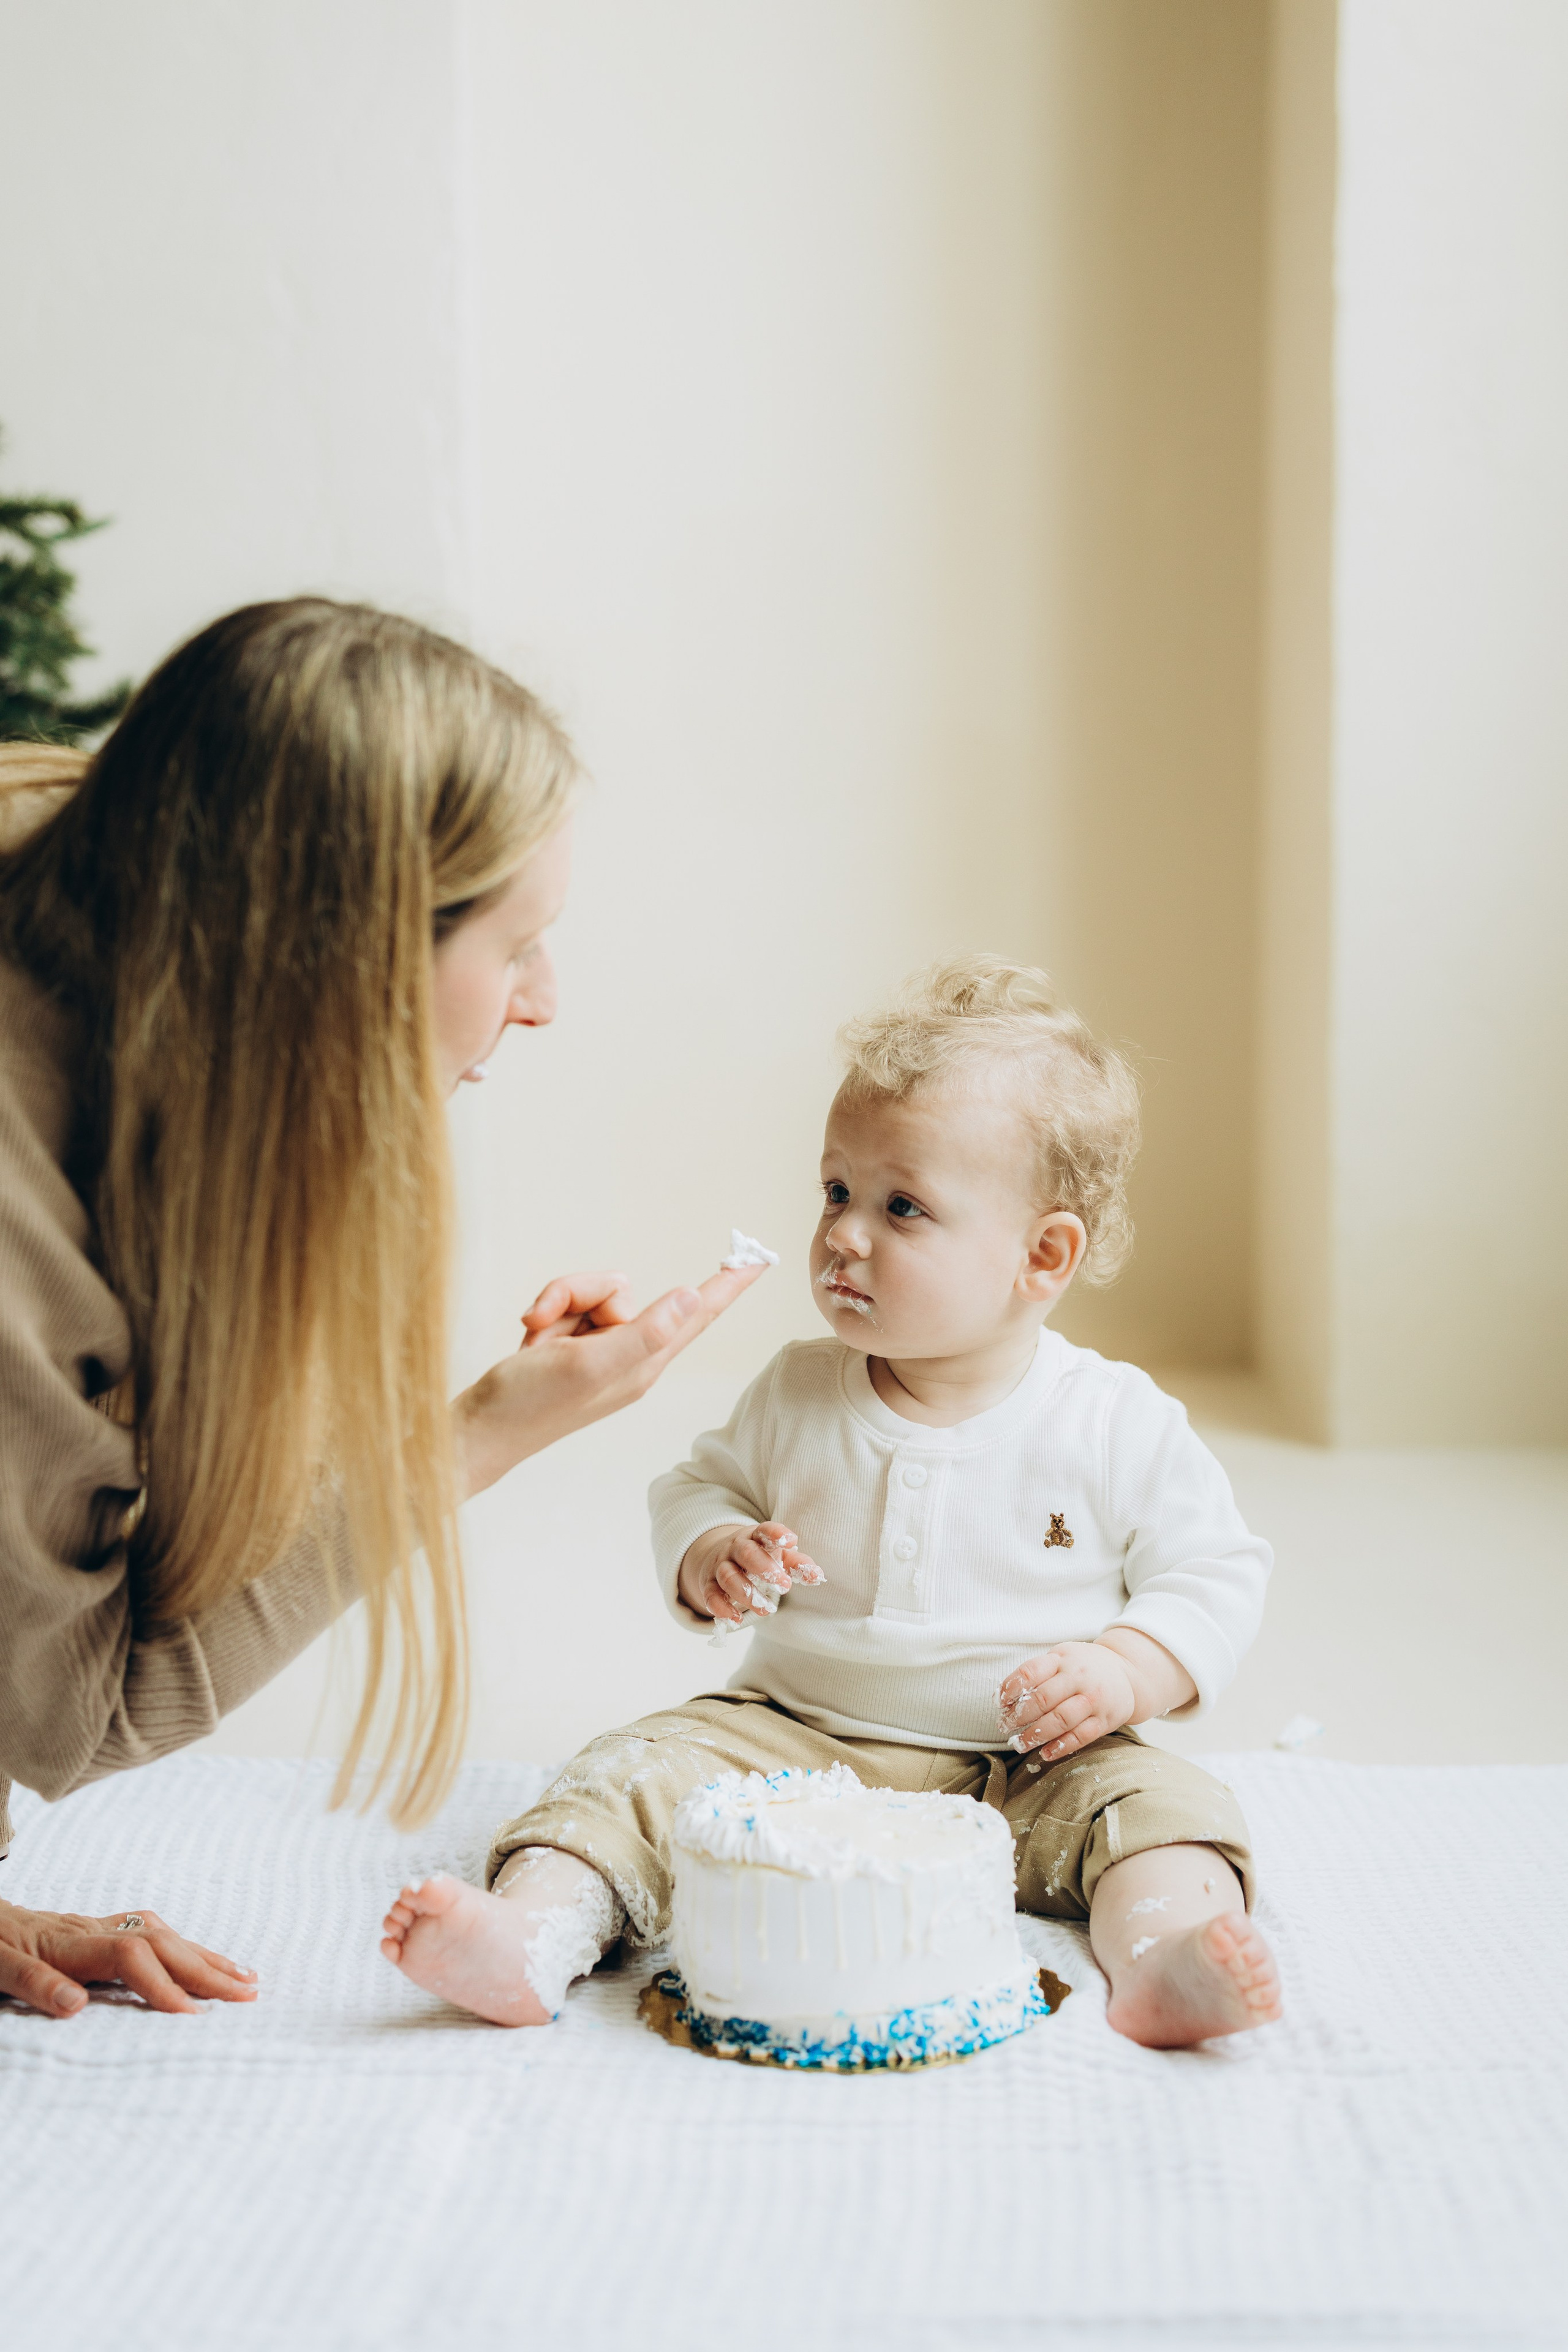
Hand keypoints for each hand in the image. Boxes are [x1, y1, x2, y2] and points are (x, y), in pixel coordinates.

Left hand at [0, 1897, 258, 2017]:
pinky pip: (152, 1933)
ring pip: (162, 1935)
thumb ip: (33, 1985)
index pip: (131, 1957)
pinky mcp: (96, 1929)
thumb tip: (75, 2005)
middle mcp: (91, 1930)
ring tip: (245, 1975)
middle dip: (206, 1969)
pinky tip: (199, 1957)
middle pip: (160, 1943)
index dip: (164, 1984)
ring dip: (204, 1956)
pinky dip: (183, 1946)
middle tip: (248, 1994)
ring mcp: (96, 1926)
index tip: (193, 2015)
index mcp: (68, 1944)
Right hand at [456, 1260, 769, 1496]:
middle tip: (542, 1326)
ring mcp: (600, 1348)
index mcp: (645, 1364)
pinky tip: (529, 1341)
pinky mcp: (573, 1343)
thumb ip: (643, 1332)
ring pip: (589, 1292)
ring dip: (555, 1305)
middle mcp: (629, 1353)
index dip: (728, 1284)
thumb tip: (691, 1298)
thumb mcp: (589, 1366)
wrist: (478, 1427)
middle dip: (577, 1294)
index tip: (759, 1256)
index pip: (698, 1315)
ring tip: (535, 1341)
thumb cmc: (530, 1404)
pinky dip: (544, 1314)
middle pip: (622, 1290)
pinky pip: (567, 1302)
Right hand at [678, 1521, 822, 1624]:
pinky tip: (736, 1619)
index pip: (765, 1530)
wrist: (720, 1558)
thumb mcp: (778, 1556)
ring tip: (767, 1609)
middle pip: (747, 1553)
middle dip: (765, 1569)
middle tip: (785, 1585)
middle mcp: (735, 1547)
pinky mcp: (708, 1583)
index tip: (791, 1541)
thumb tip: (817, 1576)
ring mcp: (720, 1565)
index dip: (777, 1533)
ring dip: (747, 1594)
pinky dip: (722, 1608)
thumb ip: (798, 1564)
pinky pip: (711, 1595)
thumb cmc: (759, 1557)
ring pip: (729, 1576)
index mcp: (756, 1536)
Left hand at [999, 1629, 1194, 1763]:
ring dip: (1036, 1735)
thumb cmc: (1085, 1666)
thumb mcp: (1063, 1657)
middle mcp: (1079, 1677)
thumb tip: (1004, 1697)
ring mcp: (1093, 1700)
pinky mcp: (1105, 1720)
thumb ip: (1038, 1672)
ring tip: (1020, 1744)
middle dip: (1019, 1716)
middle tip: (1004, 1726)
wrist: (1128, 1672)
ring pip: (1060, 1720)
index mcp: (1063, 1658)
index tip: (1000, 1702)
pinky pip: (1080, 1737)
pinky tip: (1045, 1753)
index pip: (1031, 1672)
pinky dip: (1061, 1747)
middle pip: (1043, 1699)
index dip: (1011, 1688)